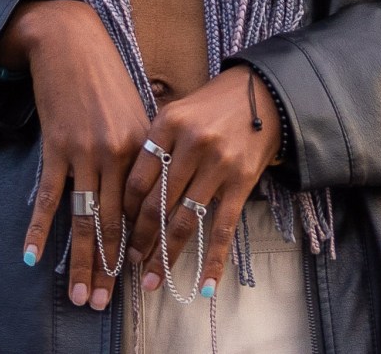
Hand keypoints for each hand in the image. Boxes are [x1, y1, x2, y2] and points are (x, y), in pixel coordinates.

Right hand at [0, 0, 147, 311]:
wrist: (69, 40)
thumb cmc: (104, 77)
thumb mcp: (134, 111)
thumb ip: (141, 152)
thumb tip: (144, 195)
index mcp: (144, 147)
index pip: (142, 210)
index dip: (138, 248)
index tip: (136, 279)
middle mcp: (118, 154)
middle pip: (113, 224)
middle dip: (108, 269)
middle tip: (103, 304)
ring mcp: (85, 151)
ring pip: (84, 218)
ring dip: (80, 261)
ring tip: (79, 294)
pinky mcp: (56, 146)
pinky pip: (48, 197)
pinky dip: (38, 228)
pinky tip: (31, 255)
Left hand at [122, 66, 281, 299]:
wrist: (262, 96)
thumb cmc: (210, 107)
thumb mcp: (175, 112)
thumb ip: (153, 144)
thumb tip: (125, 191)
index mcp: (168, 124)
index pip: (137, 177)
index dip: (125, 209)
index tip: (119, 228)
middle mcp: (191, 144)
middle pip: (157, 203)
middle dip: (140, 238)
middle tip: (129, 261)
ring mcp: (218, 165)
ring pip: (184, 221)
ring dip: (165, 255)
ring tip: (151, 279)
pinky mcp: (241, 182)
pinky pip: (223, 229)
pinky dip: (213, 261)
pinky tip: (204, 285)